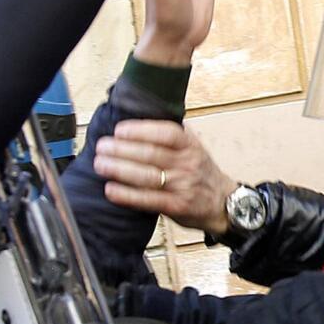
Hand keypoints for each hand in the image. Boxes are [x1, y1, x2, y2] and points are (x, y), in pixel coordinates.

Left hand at [95, 118, 236, 234]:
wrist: (223, 202)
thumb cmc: (200, 171)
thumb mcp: (193, 147)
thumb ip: (171, 135)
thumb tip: (138, 117)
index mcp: (190, 145)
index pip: (166, 133)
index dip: (141, 130)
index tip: (119, 129)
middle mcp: (187, 163)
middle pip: (151, 154)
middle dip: (122, 149)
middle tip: (102, 146)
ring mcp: (182, 186)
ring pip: (147, 176)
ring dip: (120, 170)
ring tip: (100, 164)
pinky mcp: (176, 206)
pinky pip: (148, 200)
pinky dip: (127, 195)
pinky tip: (110, 190)